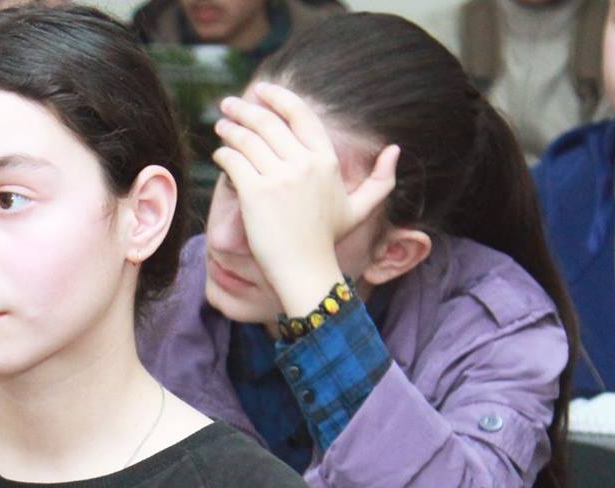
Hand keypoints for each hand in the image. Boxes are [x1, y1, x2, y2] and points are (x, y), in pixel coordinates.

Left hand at [211, 83, 399, 317]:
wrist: (305, 270)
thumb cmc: (327, 241)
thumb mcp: (360, 208)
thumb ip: (381, 179)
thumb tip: (395, 150)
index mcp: (326, 160)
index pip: (301, 115)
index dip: (279, 97)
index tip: (262, 90)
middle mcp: (304, 164)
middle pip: (269, 123)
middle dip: (244, 109)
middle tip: (228, 105)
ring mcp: (279, 177)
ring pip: (248, 139)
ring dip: (231, 129)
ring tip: (221, 126)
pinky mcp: (255, 193)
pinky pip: (234, 161)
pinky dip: (223, 154)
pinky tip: (219, 154)